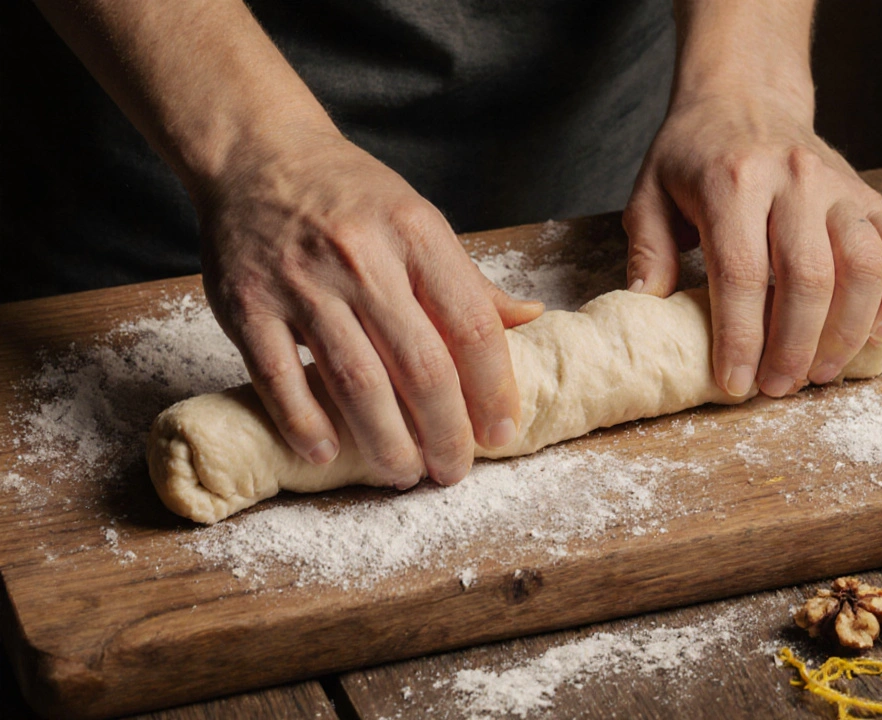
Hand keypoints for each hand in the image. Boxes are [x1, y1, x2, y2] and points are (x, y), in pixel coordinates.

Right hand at [196, 129, 541, 486]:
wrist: (255, 152)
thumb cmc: (349, 195)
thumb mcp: (418, 220)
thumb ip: (470, 280)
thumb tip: (531, 320)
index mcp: (417, 235)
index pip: (471, 326)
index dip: (494, 389)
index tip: (502, 431)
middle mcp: (362, 258)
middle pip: (421, 366)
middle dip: (445, 432)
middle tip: (453, 470)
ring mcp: (302, 283)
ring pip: (356, 382)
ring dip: (385, 441)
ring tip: (404, 472)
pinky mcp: (247, 305)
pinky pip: (279, 378)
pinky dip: (306, 423)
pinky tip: (328, 452)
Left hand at [623, 92, 881, 397]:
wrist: (746, 94)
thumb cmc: (694, 153)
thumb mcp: (651, 192)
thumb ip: (647, 249)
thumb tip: (647, 307)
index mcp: (731, 181)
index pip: (741, 273)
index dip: (741, 337)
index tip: (736, 383)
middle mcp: (792, 179)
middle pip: (808, 277)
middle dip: (795, 346)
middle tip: (780, 387)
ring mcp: (838, 185)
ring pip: (863, 266)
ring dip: (848, 331)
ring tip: (823, 371)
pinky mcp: (868, 194)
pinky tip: (879, 333)